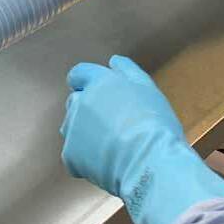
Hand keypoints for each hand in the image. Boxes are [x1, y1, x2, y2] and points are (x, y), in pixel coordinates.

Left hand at [61, 56, 223, 223]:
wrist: (149, 162)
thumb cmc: (153, 125)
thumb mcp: (147, 88)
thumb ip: (128, 71)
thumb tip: (114, 61)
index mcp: (99, 81)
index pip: (78, 74)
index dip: (86, 82)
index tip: (97, 93)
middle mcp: (81, 101)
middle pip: (75, 101)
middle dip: (88, 109)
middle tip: (112, 123)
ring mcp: (73, 128)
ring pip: (72, 127)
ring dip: (84, 132)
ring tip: (110, 144)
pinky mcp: (70, 155)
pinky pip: (73, 154)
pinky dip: (85, 158)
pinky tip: (106, 161)